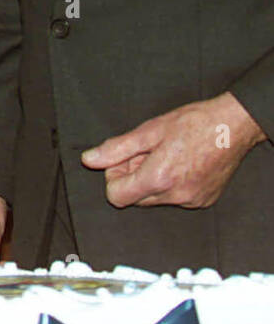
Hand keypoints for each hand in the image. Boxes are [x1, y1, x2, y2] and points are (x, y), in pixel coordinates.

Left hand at [81, 92, 267, 208]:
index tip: (122, 160)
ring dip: (150, 181)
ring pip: (154, 199)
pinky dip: (170, 185)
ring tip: (163, 155)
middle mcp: (176, 195)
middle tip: (143, 153)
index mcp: (158, 178)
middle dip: (132, 177)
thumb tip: (89, 160)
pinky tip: (179, 163)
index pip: (116, 196)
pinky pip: (174, 198)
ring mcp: (192, 200)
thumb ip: (116, 149)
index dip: (113, 177)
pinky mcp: (204, 200)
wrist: (233, 125)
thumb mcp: (148, 131)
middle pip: (134, 198)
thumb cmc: (193, 123)